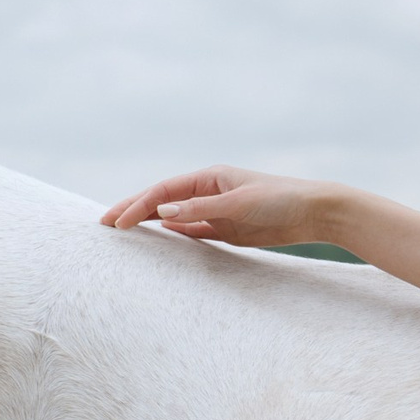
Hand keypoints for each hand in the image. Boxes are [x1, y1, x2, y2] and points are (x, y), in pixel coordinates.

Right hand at [101, 165, 356, 248]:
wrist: (315, 213)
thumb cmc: (280, 199)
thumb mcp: (238, 202)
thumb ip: (201, 208)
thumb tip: (162, 210)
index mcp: (209, 178)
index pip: (162, 190)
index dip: (137, 204)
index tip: (116, 221)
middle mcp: (209, 192)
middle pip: (162, 201)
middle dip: (133, 211)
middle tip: (104, 224)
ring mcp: (216, 211)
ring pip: (174, 217)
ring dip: (150, 223)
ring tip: (122, 233)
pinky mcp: (228, 230)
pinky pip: (194, 232)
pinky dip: (175, 236)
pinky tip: (158, 241)